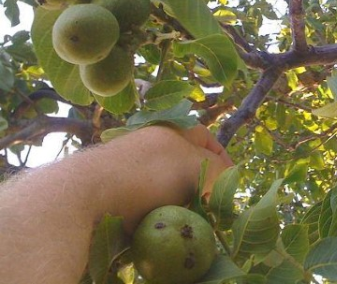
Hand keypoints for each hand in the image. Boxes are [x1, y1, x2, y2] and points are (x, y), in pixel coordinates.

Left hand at [103, 124, 233, 231]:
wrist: (87, 196)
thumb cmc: (146, 173)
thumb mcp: (193, 165)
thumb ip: (217, 169)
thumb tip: (226, 182)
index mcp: (170, 131)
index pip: (206, 138)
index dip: (223, 157)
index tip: (231, 181)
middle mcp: (152, 148)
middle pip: (189, 166)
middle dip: (203, 186)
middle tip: (212, 205)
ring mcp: (135, 171)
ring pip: (171, 189)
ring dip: (183, 204)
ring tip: (189, 218)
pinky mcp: (121, 195)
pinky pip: (151, 205)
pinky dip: (161, 215)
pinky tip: (164, 223)